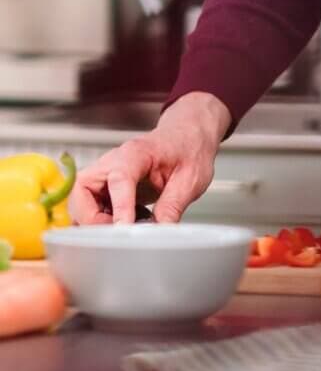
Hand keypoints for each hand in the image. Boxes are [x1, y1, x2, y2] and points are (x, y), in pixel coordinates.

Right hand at [68, 92, 230, 224]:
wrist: (186, 137)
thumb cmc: (187, 150)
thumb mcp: (190, 178)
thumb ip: (173, 205)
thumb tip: (158, 233)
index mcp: (135, 153)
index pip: (119, 179)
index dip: (120, 207)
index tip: (124, 230)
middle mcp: (112, 162)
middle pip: (82, 191)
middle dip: (93, 218)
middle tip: (119, 232)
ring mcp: (105, 175)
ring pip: (80, 202)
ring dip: (94, 222)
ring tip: (124, 228)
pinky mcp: (104, 188)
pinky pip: (88, 208)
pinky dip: (99, 222)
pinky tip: (125, 223)